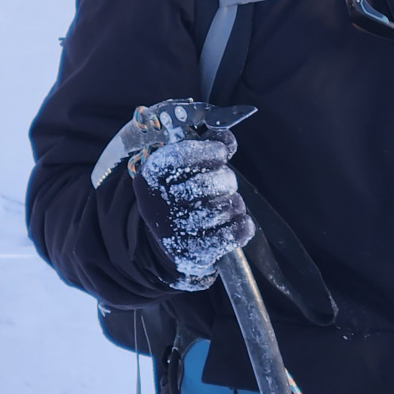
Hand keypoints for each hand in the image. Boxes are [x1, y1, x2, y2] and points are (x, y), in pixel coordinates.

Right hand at [134, 130, 254, 290]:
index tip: (221, 153)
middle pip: (206, 184)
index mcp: (150, 176)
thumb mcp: (184, 161)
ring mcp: (174, 232)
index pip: (180, 158)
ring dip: (233, 203)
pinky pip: (232, 235)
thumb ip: (207, 143)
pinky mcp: (193, 253)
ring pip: (224, 209)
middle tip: (225, 182)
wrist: (167, 234)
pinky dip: (242, 225)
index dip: (208, 152)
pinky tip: (239, 220)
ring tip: (226, 202)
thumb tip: (227, 140)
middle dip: (225, 180)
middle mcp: (157, 204)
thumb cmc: (180, 189)